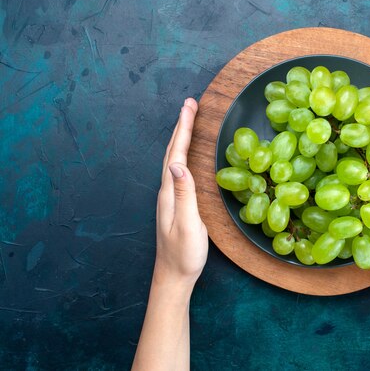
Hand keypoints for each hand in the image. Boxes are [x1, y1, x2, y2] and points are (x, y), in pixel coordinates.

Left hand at [154, 98, 207, 289]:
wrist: (173, 277)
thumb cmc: (183, 255)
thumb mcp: (188, 225)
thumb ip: (184, 194)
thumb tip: (178, 164)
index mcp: (169, 192)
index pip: (177, 153)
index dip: (184, 128)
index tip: (190, 106)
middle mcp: (167, 191)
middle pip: (173, 152)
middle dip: (181, 126)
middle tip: (190, 104)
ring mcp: (170, 197)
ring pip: (174, 159)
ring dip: (181, 138)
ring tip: (188, 121)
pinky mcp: (176, 204)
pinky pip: (179, 170)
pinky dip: (183, 154)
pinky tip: (187, 155)